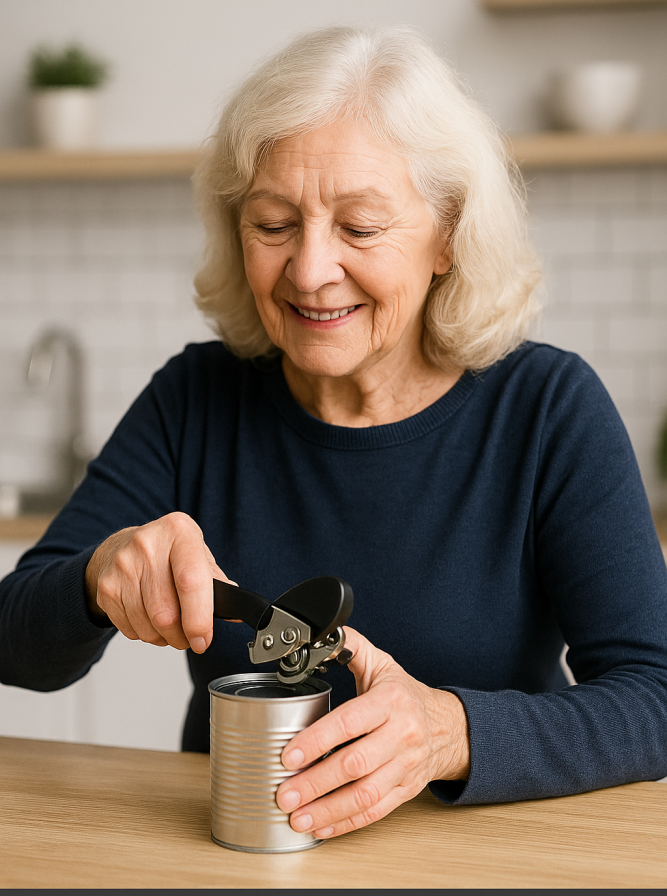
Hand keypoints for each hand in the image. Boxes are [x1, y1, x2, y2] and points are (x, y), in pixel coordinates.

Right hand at [84, 511, 231, 652]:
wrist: (122, 546)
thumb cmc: (167, 553)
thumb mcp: (197, 554)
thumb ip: (217, 582)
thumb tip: (236, 611)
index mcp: (179, 532)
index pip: (190, 582)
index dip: (199, 619)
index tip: (203, 640)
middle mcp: (148, 545)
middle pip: (166, 612)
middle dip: (182, 636)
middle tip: (189, 638)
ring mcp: (123, 565)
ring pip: (148, 626)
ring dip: (163, 638)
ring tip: (170, 628)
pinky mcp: (107, 587)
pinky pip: (130, 629)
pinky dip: (144, 634)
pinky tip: (149, 619)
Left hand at [275, 627, 469, 838]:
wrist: (449, 727)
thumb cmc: (406, 696)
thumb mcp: (383, 665)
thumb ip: (352, 647)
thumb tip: (324, 634)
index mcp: (391, 701)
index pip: (351, 721)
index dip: (318, 739)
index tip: (289, 754)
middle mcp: (401, 735)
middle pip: (355, 764)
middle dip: (316, 782)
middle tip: (284, 792)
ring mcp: (405, 766)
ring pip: (365, 794)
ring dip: (327, 809)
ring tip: (296, 817)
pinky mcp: (406, 790)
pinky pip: (375, 811)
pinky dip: (345, 823)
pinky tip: (320, 826)